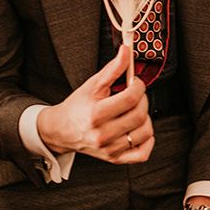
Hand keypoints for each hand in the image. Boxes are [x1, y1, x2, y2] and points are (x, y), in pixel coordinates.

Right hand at [37, 44, 153, 162]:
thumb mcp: (93, 84)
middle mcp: (103, 135)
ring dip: (146, 117)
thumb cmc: (78, 106)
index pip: (131, 97)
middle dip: (143, 99)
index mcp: (96, 114)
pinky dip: (147, 140)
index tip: (135, 82)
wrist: (62, 130)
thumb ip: (113, 68)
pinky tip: (139, 129)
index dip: (139, 85)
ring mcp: (110, 149)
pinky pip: (142, 154)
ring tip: (135, 110)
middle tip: (135, 94)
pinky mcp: (115, 159)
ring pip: (145, 132)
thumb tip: (126, 50)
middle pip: (139, 115)